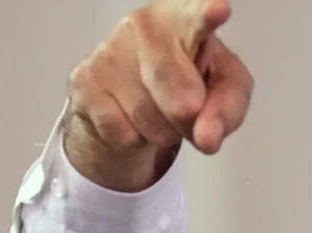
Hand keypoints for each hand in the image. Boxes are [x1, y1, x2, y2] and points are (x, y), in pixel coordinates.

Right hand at [63, 0, 251, 190]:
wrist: (131, 98)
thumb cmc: (188, 84)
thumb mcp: (224, 93)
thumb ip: (227, 110)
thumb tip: (207, 138)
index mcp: (186, 18)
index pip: (196, 15)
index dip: (206, 14)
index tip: (218, 9)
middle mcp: (145, 24)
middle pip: (178, 94)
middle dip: (187, 118)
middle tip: (188, 111)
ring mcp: (110, 50)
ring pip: (149, 119)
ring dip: (162, 131)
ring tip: (158, 110)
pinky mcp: (84, 80)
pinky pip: (123, 133)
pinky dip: (134, 139)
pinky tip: (130, 116)